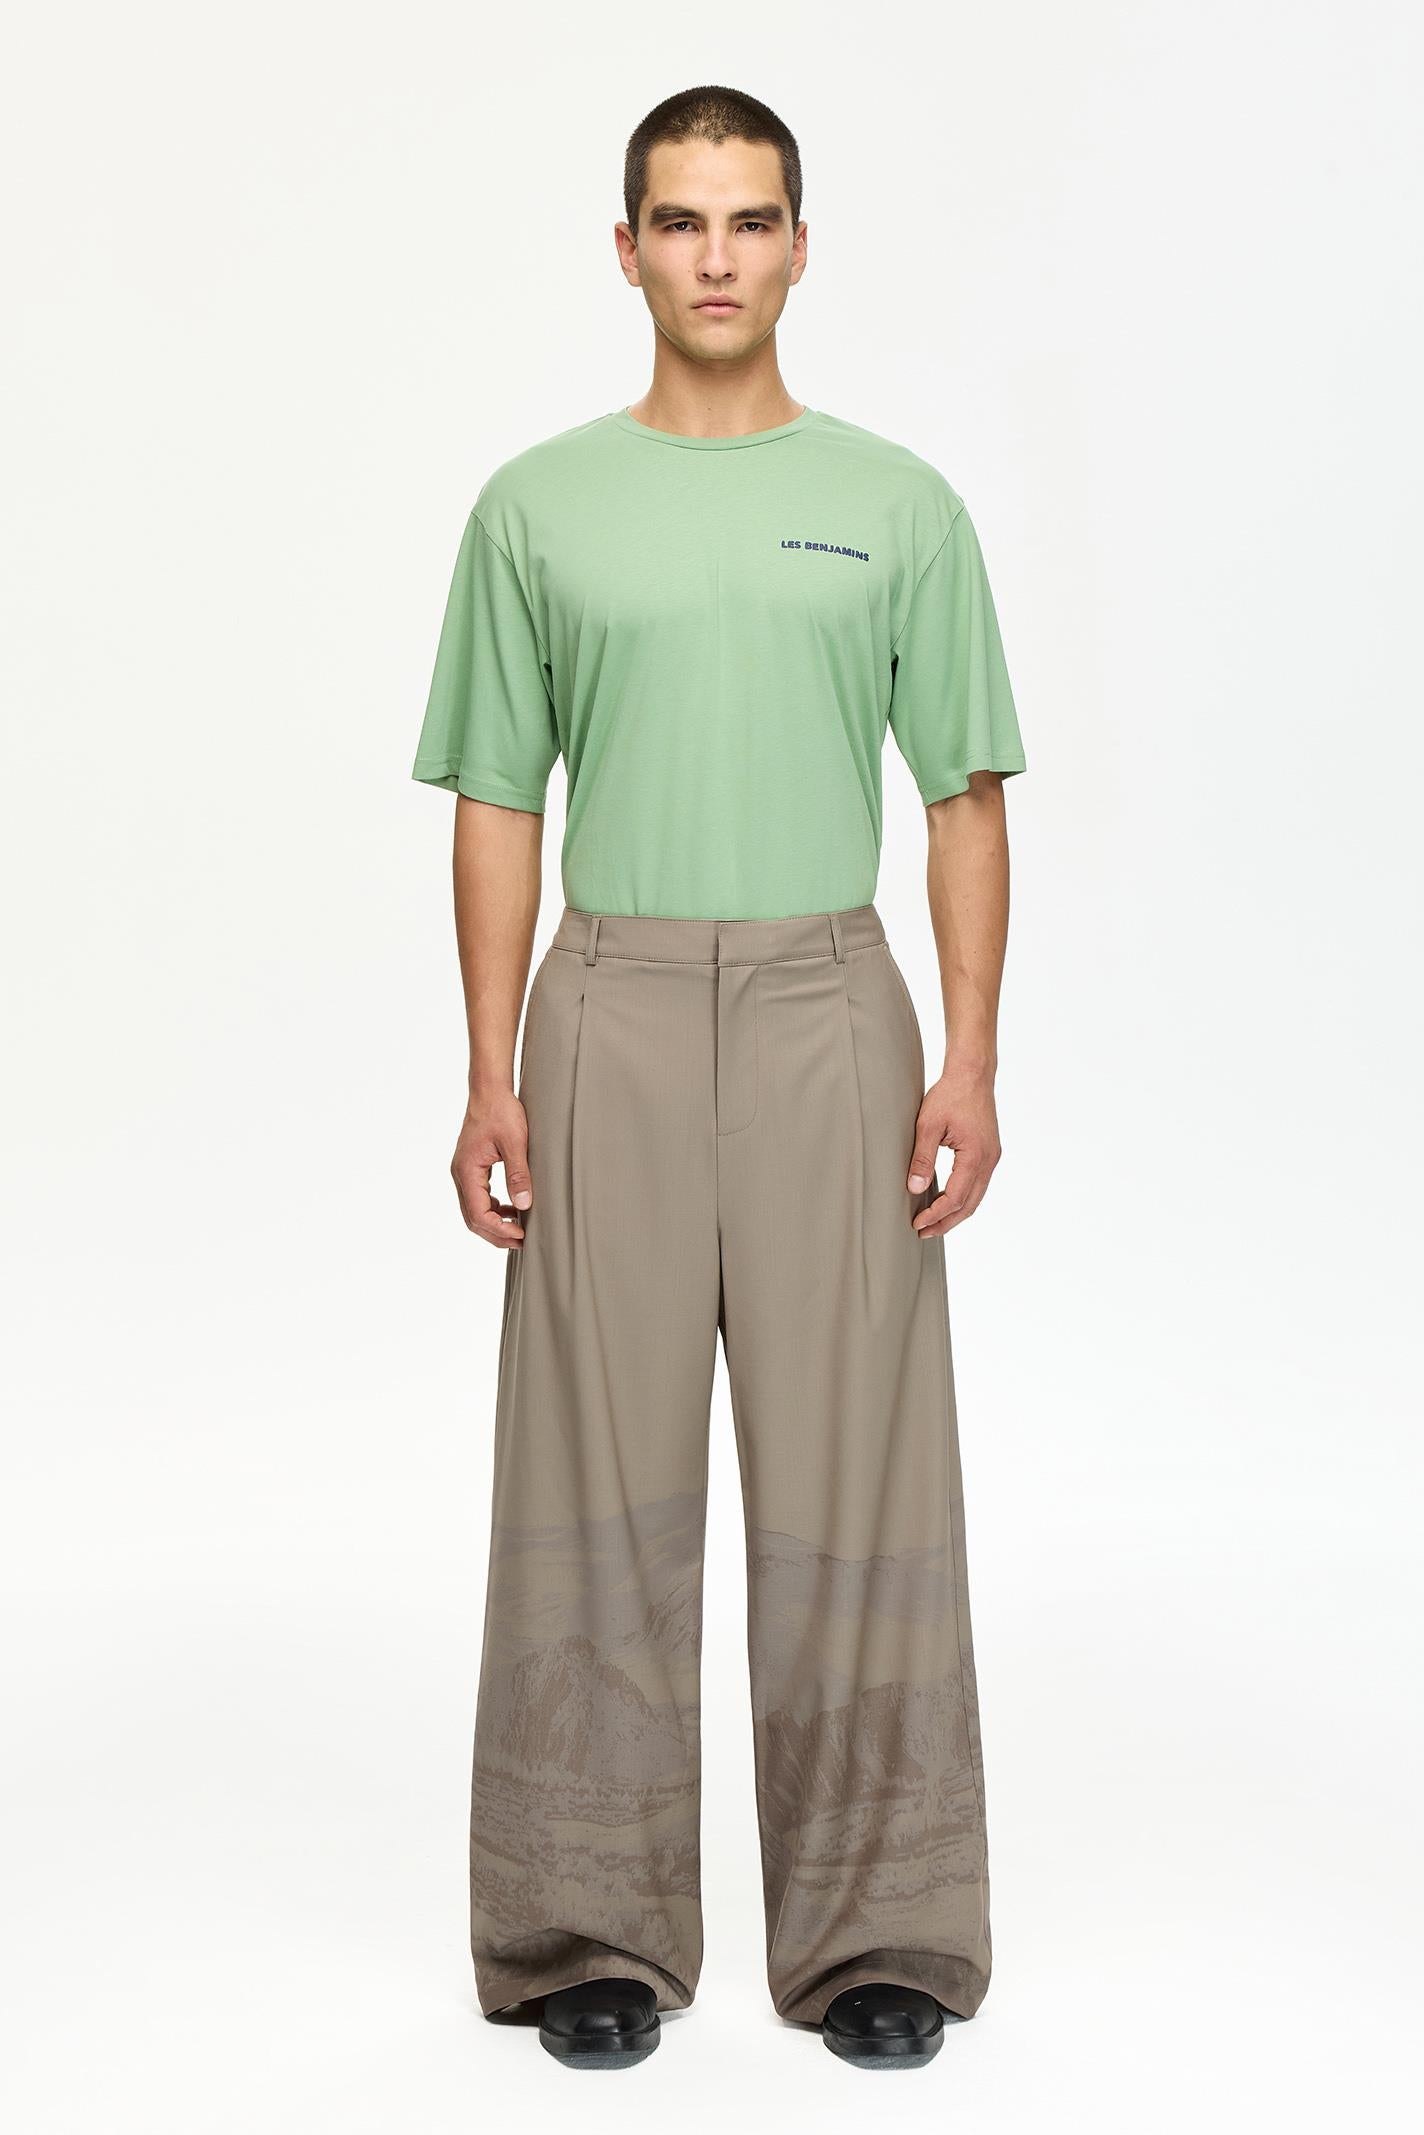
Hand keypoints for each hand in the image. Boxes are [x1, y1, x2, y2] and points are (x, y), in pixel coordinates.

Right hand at [451, 1088, 533, 1248]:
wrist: (489, 1091)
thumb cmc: (501, 1111)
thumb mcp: (515, 1142)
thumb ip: (518, 1174)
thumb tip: (523, 1205)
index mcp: (467, 1170)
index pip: (478, 1213)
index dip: (499, 1230)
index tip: (521, 1235)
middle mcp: (460, 1174)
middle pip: (472, 1218)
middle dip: (496, 1234)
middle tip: (521, 1241)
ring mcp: (464, 1172)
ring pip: (473, 1210)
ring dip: (493, 1224)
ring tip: (518, 1230)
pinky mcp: (470, 1168)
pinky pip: (477, 1197)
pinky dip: (492, 1209)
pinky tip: (510, 1208)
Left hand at [906, 1061, 1001, 1237]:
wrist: (972, 1074)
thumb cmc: (950, 1094)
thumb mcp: (928, 1125)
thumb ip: (922, 1159)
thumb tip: (914, 1189)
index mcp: (976, 1155)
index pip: (955, 1197)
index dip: (936, 1214)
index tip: (917, 1223)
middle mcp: (989, 1160)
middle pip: (970, 1204)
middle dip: (947, 1222)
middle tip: (924, 1232)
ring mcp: (992, 1156)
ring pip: (976, 1196)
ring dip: (956, 1212)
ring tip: (934, 1222)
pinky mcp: (989, 1151)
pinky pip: (978, 1183)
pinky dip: (963, 1197)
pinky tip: (946, 1199)